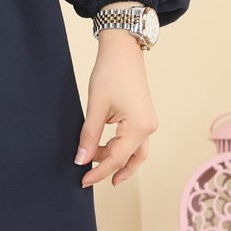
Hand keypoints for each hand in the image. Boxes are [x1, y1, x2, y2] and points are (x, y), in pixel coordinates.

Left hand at [75, 33, 158, 188]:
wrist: (123, 49)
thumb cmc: (110, 73)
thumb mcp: (96, 106)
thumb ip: (89, 135)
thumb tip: (81, 160)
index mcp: (139, 127)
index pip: (117, 158)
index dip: (99, 171)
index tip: (83, 181)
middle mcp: (149, 128)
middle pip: (130, 159)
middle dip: (109, 169)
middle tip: (88, 178)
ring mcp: (148, 123)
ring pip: (134, 152)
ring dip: (116, 160)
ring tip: (96, 167)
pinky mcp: (143, 117)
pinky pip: (134, 141)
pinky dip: (119, 148)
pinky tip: (104, 149)